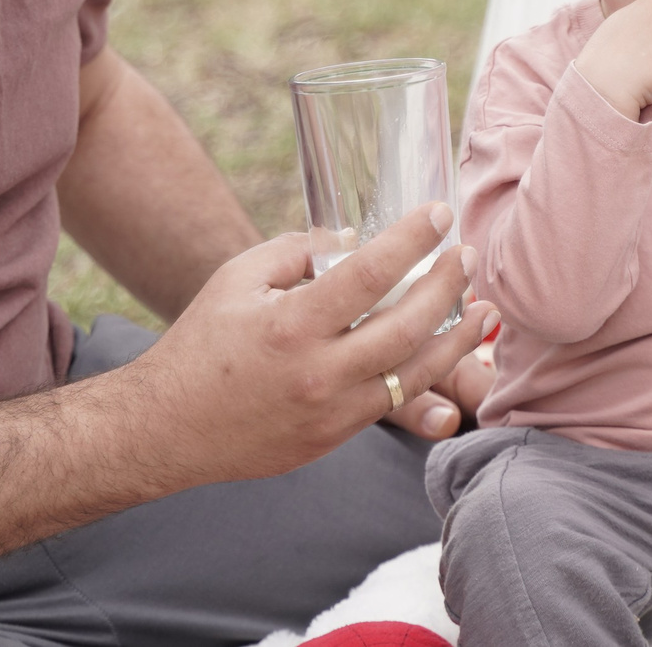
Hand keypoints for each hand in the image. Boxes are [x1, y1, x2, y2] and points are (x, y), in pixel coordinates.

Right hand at [130, 204, 495, 484]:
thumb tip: (350, 238)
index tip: (440, 213)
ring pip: (415, 375)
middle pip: (407, 326)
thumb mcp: (237, 279)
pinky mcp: (333, 439)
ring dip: (457, 340)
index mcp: (292, 325)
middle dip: (448, 285)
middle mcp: (318, 373)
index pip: (370, 273)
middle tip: (468, 255)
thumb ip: (296, 252)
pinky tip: (444, 350)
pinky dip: (426, 375)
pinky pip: (393, 403)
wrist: (168, 428)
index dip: (412, 239)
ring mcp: (330, 413)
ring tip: (483, 309)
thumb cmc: (201, 343)